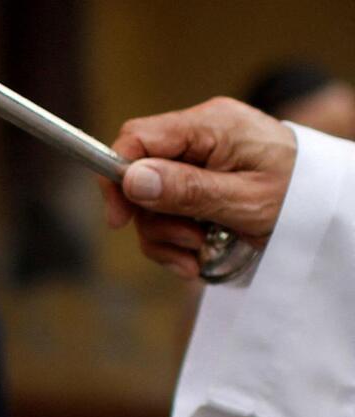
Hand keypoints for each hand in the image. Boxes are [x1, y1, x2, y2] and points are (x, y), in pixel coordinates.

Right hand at [100, 97, 297, 278]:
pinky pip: (168, 210)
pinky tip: (195, 255)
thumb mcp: (244, 199)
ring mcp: (200, 159)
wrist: (333, 204)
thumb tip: (131, 179)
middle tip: (184, 244)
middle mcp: (199, 136)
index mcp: (209, 126)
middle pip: (140, 175)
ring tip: (197, 252)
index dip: (117, 176)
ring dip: (166, 235)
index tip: (120, 219)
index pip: (137, 138)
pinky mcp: (201, 181)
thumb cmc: (301, 195)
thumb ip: (186, 189)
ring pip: (151, 200)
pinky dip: (175, 239)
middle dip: (153, 219)